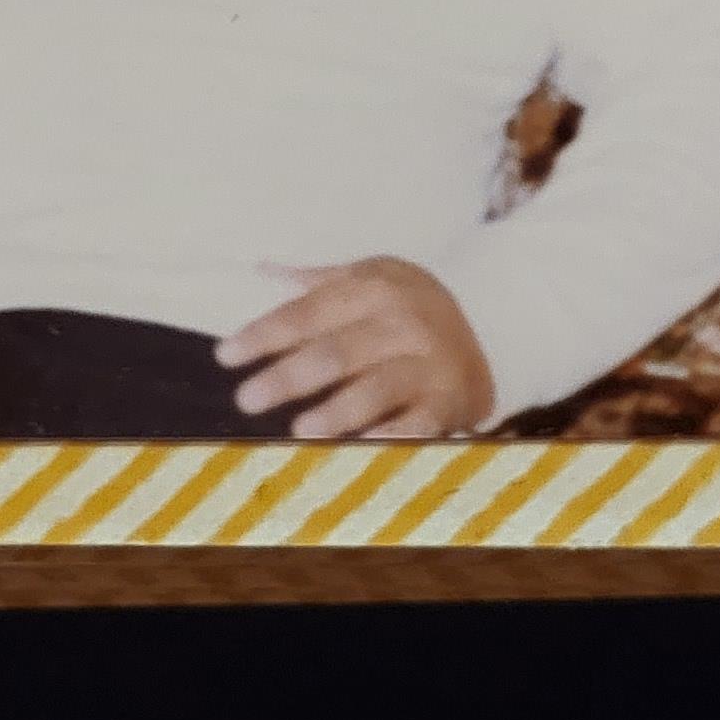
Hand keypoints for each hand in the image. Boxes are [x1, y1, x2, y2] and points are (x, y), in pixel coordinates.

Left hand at [216, 258, 492, 440]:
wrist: (494, 326)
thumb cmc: (410, 306)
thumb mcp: (373, 277)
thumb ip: (319, 280)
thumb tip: (262, 268)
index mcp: (374, 287)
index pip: (307, 313)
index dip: (264, 334)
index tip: (225, 355)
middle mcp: (402, 321)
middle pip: (335, 352)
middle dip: (288, 376)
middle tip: (246, 399)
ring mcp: (427, 362)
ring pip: (375, 389)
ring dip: (337, 411)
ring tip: (299, 430)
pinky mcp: (448, 401)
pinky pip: (416, 424)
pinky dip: (389, 437)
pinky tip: (360, 451)